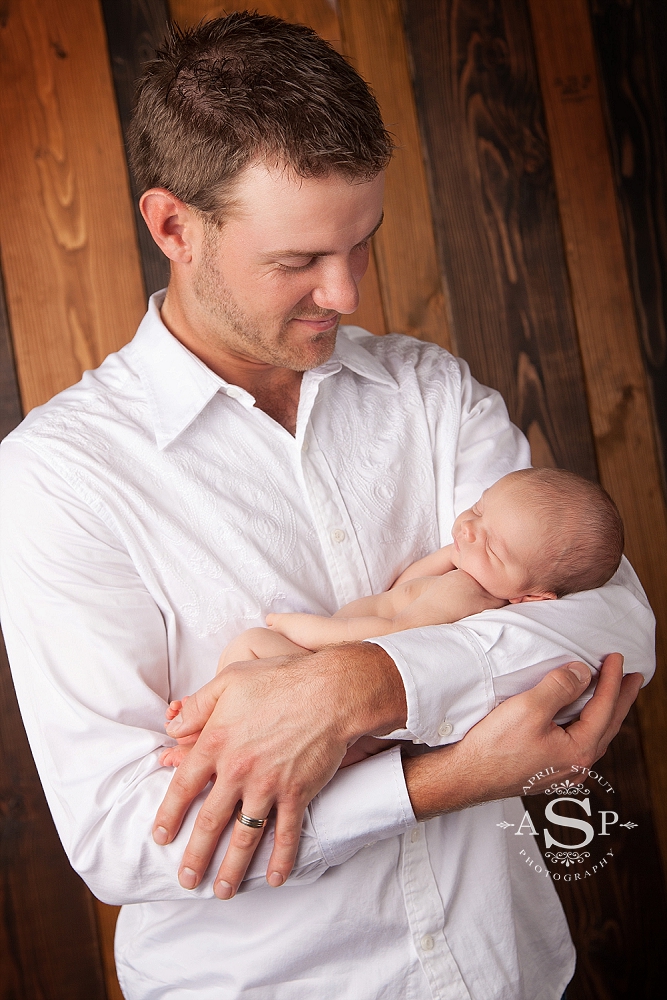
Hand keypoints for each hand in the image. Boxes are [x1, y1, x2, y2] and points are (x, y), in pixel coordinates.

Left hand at [152, 643, 405, 898]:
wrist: (330, 691)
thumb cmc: (279, 680)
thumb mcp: (230, 681)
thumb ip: (198, 705)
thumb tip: (171, 725)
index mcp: (216, 742)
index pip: (183, 787)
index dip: (168, 815)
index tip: (161, 837)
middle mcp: (237, 770)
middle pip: (209, 822)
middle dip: (195, 856)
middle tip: (186, 879)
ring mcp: (267, 786)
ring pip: (243, 837)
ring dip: (231, 869)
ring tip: (222, 891)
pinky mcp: (297, 794)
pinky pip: (286, 834)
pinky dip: (281, 859)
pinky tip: (274, 878)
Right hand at [404, 653, 641, 818]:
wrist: (466, 776)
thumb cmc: (494, 747)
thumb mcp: (529, 708)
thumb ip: (560, 687)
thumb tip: (583, 673)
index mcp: (579, 749)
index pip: (604, 707)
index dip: (612, 679)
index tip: (618, 657)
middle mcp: (577, 764)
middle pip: (609, 725)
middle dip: (622, 699)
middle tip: (635, 678)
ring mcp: (562, 770)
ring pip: (595, 735)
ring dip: (607, 712)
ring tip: (612, 695)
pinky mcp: (547, 769)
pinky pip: (579, 742)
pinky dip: (588, 724)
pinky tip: (580, 718)